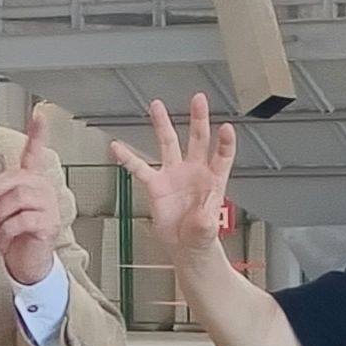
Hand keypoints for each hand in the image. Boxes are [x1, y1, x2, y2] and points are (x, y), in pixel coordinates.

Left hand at [0, 110, 61, 286]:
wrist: (26, 262)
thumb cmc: (14, 235)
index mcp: (29, 181)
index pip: (34, 152)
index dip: (37, 132)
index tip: (40, 112)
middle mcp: (42, 189)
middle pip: (14, 178)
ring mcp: (48, 206)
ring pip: (15, 199)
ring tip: (0, 227)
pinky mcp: (48, 224)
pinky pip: (21, 219)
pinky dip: (6, 230)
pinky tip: (7, 236)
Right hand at [110, 93, 235, 258]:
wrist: (184, 245)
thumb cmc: (200, 234)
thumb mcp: (207, 231)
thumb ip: (206, 222)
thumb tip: (204, 216)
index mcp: (214, 180)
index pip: (222, 155)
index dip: (225, 142)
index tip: (227, 128)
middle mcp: (194, 171)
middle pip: (198, 139)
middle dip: (198, 119)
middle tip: (199, 100)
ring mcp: (174, 174)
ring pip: (168, 143)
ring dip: (163, 124)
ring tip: (157, 106)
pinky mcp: (156, 184)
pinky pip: (139, 168)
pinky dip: (127, 158)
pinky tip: (117, 147)